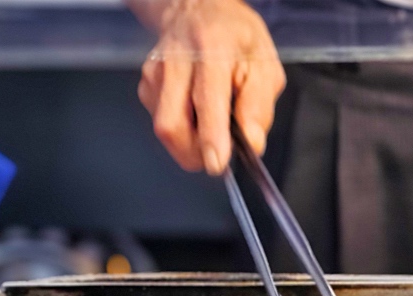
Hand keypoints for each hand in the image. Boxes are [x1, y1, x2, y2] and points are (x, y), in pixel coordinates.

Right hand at [134, 0, 284, 174]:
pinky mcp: (147, 85)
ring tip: (211, 127)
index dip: (210, 138)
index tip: (216, 163)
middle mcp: (177, 61)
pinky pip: (163, 123)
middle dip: (195, 152)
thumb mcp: (265, 66)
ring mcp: (156, 73)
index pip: (206, 100)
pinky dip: (183, 131)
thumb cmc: (236, 39)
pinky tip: (196, 114)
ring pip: (165, 128)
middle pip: (172, 124)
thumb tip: (252, 142)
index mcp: (212, 50)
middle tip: (218, 155)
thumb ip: (259, 106)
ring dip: (190, 144)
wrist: (199, 10)